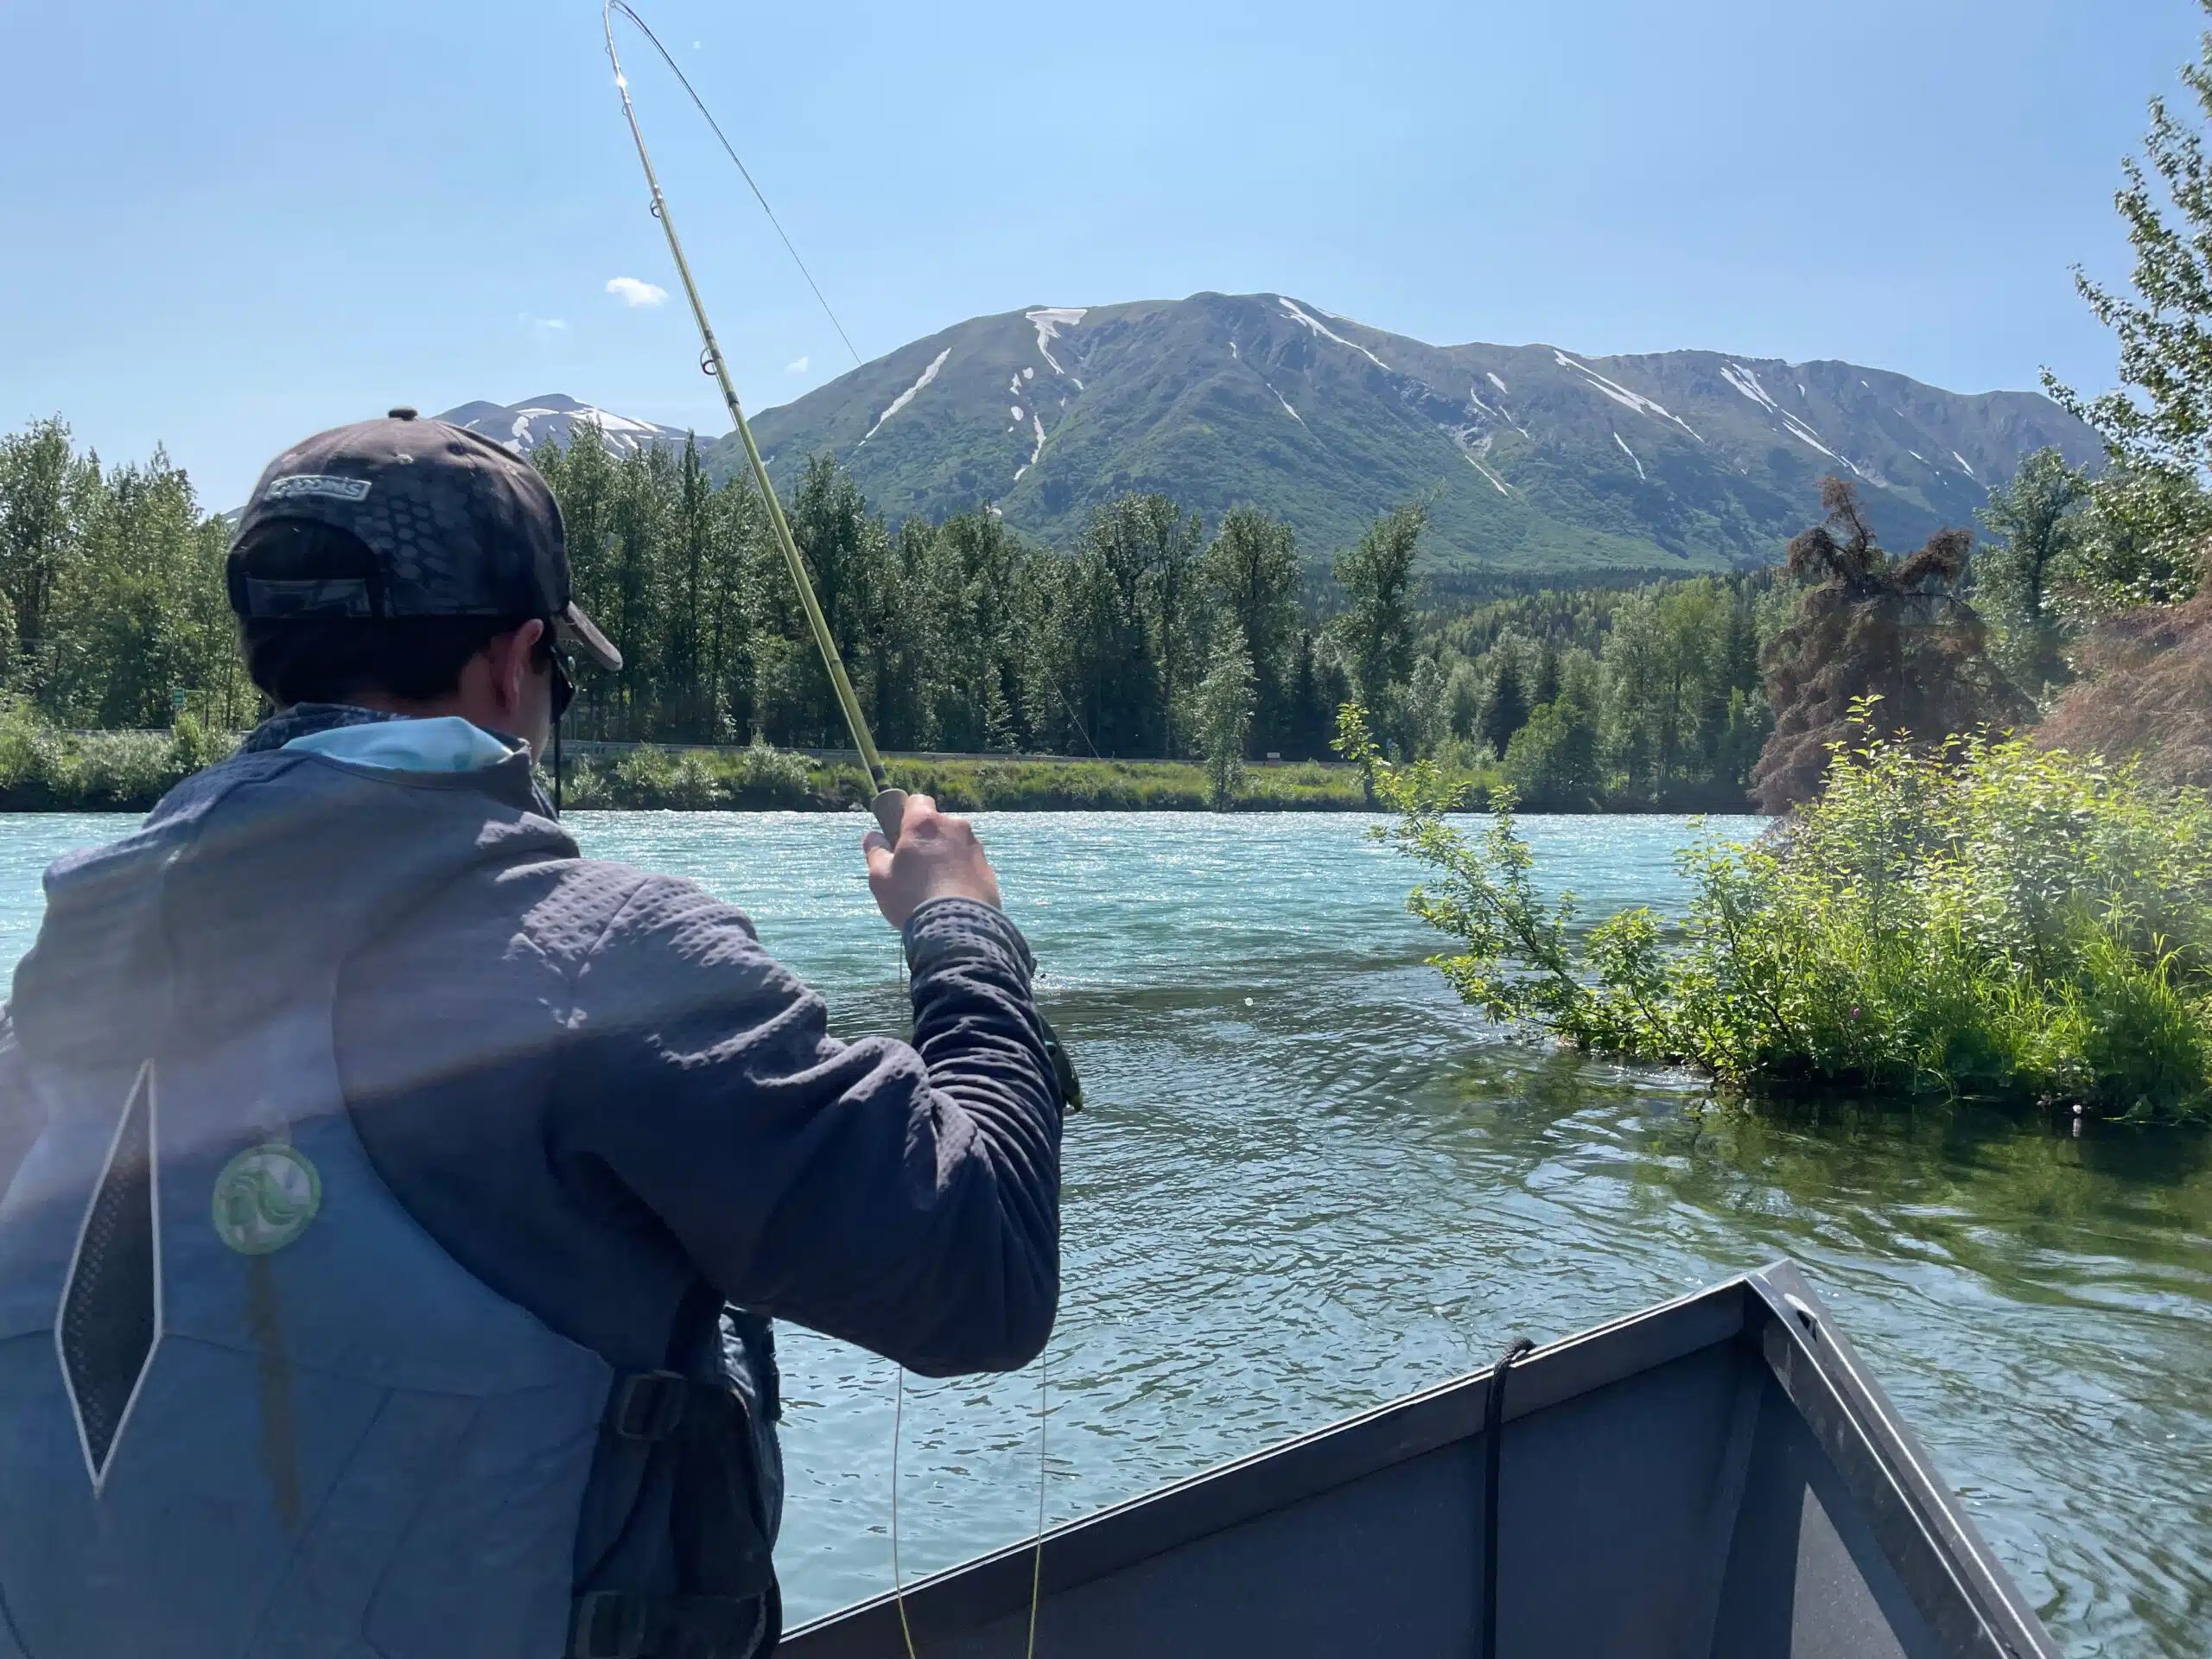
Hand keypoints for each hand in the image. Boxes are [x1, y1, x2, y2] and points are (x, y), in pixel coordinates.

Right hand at [863, 793, 1002, 928]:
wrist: (958, 927)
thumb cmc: (912, 897)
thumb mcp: (881, 878)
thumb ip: (875, 852)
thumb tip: (872, 837)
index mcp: (925, 823)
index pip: (917, 801)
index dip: (907, 815)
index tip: (900, 834)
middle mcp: (954, 827)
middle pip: (937, 825)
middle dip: (927, 840)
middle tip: (915, 867)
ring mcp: (975, 847)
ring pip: (955, 844)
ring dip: (945, 856)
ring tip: (935, 887)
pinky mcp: (989, 869)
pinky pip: (969, 864)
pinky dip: (960, 873)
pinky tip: (952, 896)